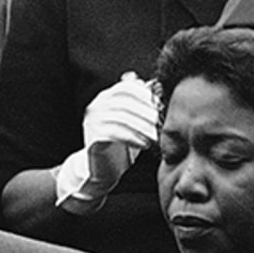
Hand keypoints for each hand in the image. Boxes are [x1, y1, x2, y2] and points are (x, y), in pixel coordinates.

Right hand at [54, 74, 156, 211]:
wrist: (103, 167)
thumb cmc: (121, 143)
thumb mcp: (132, 121)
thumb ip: (139, 104)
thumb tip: (155, 85)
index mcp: (106, 97)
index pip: (126, 87)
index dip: (144, 94)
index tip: (159, 105)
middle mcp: (96, 106)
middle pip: (125, 102)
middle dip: (146, 112)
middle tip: (160, 123)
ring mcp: (93, 121)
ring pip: (121, 118)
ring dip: (142, 127)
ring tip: (154, 136)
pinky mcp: (93, 137)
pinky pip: (115, 133)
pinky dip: (133, 138)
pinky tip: (144, 145)